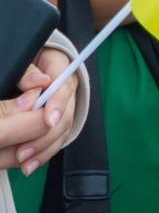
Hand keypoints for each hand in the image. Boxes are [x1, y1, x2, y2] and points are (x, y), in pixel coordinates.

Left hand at [0, 49, 77, 174]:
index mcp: (62, 68)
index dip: (58, 105)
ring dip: (44, 149)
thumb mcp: (27, 59)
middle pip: (66, 115)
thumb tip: (37, 83)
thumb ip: (28, 72)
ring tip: (25, 164)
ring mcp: (66, 105)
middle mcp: (68, 89)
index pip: (64, 88)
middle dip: (46, 136)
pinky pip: (57, 138)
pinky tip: (30, 164)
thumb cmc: (29, 60)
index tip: (49, 120)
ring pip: (63, 130)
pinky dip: (44, 153)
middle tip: (23, 152)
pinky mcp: (59, 120)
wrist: (34, 65)